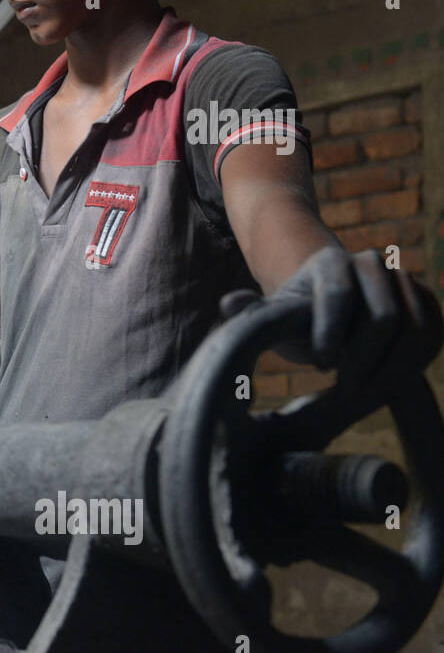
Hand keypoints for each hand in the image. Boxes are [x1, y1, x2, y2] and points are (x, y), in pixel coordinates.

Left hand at [220, 246, 441, 378]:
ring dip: (391, 368)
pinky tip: (386, 383)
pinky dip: (413, 365)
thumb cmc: (295, 317)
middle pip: (383, 318)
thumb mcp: (271, 317)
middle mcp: (371, 262)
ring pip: (413, 330)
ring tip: (364, 391)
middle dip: (363, 360)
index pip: (337, 296)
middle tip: (345, 391)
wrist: (328, 305)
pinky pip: (432, 335)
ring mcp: (404, 279)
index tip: (319, 366)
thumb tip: (229, 304)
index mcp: (329, 261)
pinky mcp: (427, 299)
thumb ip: (252, 312)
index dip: (330, 335)